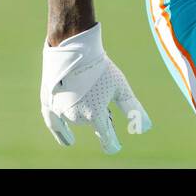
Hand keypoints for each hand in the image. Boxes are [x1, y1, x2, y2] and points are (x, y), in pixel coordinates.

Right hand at [40, 23, 151, 153]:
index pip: (106, 137)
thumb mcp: (120, 87)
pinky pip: (55, 124)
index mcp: (96, 115)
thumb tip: (146, 128)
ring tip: (88, 93)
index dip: (112, 143)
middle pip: (91, 123)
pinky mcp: (49, 104)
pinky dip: (61, 133)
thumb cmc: (100, 67)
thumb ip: (133, 108)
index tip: (116, 146)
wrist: (73, 48)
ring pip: (76, 119)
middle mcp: (77, 118)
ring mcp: (61, 111)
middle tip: (100, 93)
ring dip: (83, 113)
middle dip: (97, 113)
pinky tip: (68, 142)